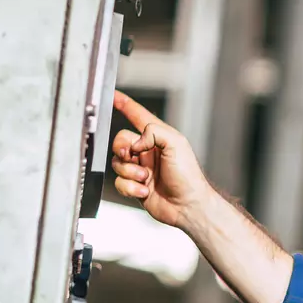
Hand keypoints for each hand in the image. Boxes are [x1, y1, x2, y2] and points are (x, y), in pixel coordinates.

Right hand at [111, 90, 211, 229]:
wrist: (188, 206)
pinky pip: (119, 183)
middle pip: (120, 141)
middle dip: (123, 149)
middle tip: (133, 157)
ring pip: (117, 163)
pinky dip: (129, 187)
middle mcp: (148, 152)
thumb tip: (134, 143)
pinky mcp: (136, 186)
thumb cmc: (188, 175)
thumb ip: (153, 132)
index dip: (125, 105)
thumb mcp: (176, 143)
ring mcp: (141, 169)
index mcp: (159, 137)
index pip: (138, 116)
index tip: (113, 96)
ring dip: (129, 172)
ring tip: (146, 178)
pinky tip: (144, 191)